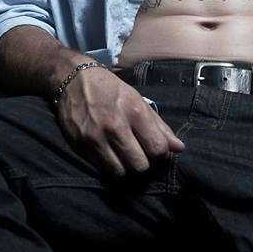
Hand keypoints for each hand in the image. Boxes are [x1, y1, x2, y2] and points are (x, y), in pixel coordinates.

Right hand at [56, 68, 184, 177]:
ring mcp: (96, 137)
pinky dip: (109, 167)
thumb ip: (159, 125)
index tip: (154, 149)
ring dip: (126, 168)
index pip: (158, 149)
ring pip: (121, 172)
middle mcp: (116, 126)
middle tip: (139, 155)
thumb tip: (179, 148)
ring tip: (124, 157)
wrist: (73, 79)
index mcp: (135, 111)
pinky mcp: (81, 145)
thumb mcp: (137, 99)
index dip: (160, 154)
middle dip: (143, 164)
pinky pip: (102, 169)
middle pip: (140, 165)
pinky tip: (110, 155)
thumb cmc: (110, 89)